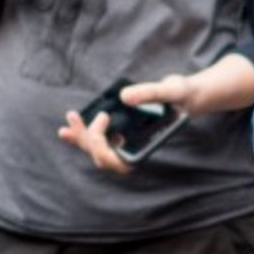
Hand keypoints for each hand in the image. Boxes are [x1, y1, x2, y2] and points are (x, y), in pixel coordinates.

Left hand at [56, 76, 195, 173]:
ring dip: (80, 138)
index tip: (104, 116)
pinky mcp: (123, 133)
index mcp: (148, 148)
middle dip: (84, 139)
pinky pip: (100, 139)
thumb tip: (124, 96)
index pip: (119, 163)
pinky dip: (85, 132)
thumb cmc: (182, 95)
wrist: (187, 95)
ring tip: (66, 124)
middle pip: (103, 157)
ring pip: (98, 150)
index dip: (103, 145)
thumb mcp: (170, 90)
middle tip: (73, 117)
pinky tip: (73, 120)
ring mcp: (128, 143)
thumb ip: (150, 93)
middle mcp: (136, 149)